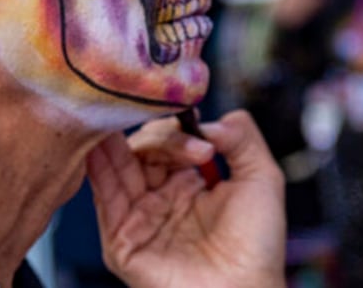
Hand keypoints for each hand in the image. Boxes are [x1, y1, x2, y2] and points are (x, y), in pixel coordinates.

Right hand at [86, 110, 286, 287]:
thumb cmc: (257, 246)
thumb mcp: (262, 178)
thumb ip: (242, 137)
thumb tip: (212, 119)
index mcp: (191, 184)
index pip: (170, 142)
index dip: (180, 131)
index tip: (202, 132)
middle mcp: (161, 199)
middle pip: (142, 150)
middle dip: (160, 138)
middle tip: (191, 148)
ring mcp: (140, 218)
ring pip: (118, 168)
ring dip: (118, 141)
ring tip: (120, 117)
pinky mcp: (122, 240)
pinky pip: (105, 199)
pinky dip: (100, 168)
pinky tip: (102, 144)